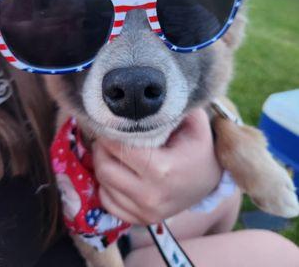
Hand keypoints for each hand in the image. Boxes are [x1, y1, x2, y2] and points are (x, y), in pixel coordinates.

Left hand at [92, 108, 221, 224]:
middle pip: (104, 167)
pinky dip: (107, 185)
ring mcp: (145, 212)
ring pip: (103, 184)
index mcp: (162, 169)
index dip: (110, 131)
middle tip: (109, 135)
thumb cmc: (200, 148)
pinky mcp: (141, 220)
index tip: (111, 121)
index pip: (118, 146)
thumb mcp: (194, 123)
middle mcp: (151, 196)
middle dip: (102, 147)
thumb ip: (172, 107)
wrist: (211, 182)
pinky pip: (107, 201)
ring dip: (103, 164)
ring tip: (114, 151)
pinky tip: (119, 172)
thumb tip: (146, 94)